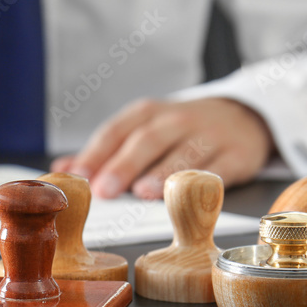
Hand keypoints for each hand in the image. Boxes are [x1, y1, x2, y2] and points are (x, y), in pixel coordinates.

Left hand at [51, 97, 273, 198]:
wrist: (243, 117)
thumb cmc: (181, 130)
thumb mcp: (143, 131)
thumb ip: (105, 152)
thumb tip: (62, 169)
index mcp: (149, 113)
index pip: (118, 130)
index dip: (97, 152)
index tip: (79, 175)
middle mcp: (178, 120)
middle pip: (148, 139)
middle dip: (124, 164)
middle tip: (105, 189)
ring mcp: (209, 136)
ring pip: (183, 153)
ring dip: (162, 172)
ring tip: (141, 192)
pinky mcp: (237, 156)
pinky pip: (219, 169)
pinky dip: (202, 181)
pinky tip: (186, 194)